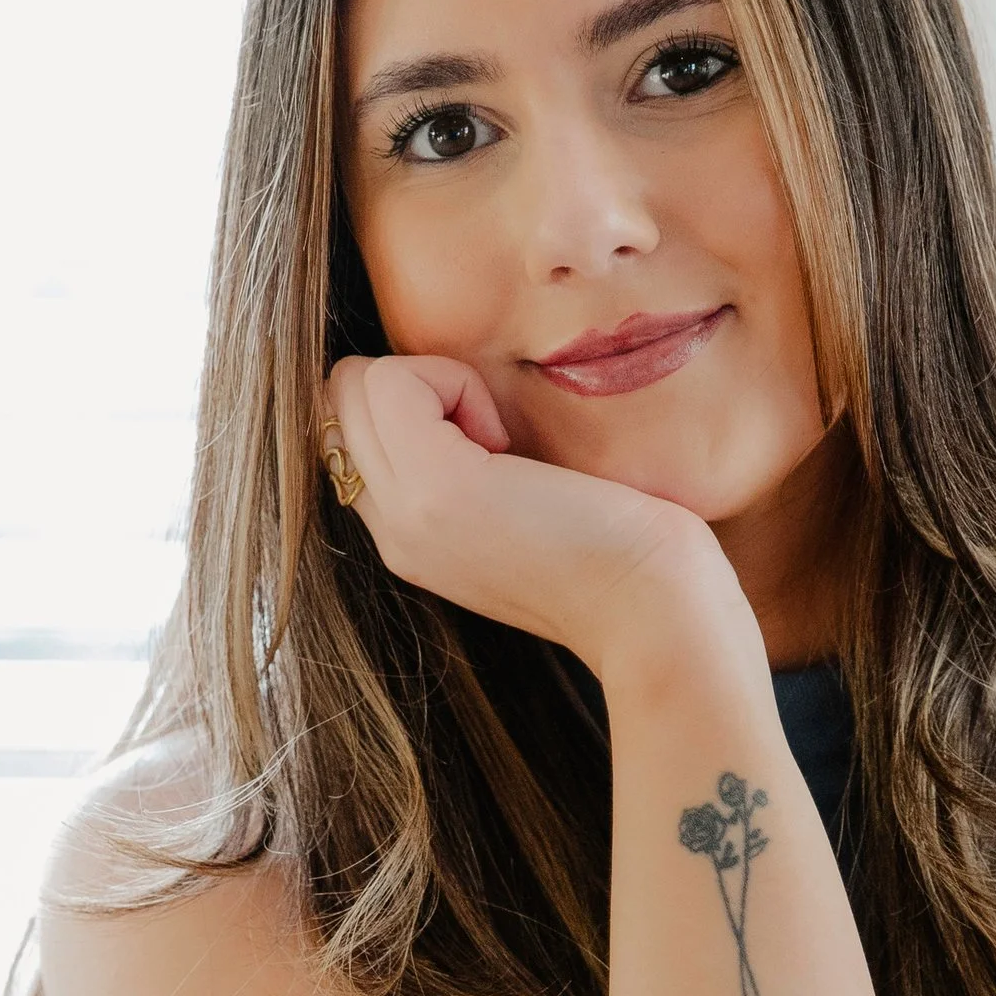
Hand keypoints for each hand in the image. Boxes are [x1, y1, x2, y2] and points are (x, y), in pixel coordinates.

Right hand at [320, 355, 736, 675]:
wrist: (656, 614)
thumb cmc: (623, 551)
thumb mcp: (525, 507)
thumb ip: (474, 466)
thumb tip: (459, 396)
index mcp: (409, 537)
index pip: (346, 430)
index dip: (412, 404)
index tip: (492, 445)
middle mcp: (392, 532)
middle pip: (339, 401)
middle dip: (416, 386)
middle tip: (497, 439)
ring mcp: (405, 514)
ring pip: (352, 385)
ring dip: (434, 383)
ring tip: (501, 442)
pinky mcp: (436, 488)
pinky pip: (395, 380)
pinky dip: (453, 382)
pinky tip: (507, 442)